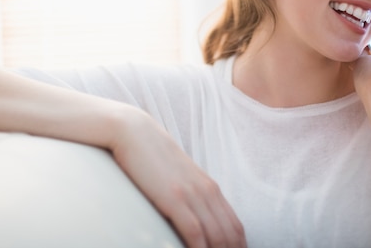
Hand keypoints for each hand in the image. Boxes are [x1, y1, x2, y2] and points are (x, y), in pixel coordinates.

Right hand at [110, 110, 246, 247]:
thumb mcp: (177, 178)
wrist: (134, 132)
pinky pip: (195, 234)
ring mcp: (192, 195)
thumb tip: (192, 218)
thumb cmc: (151, 157)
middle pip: (232, 236)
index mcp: (210, 188)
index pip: (236, 227)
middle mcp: (207, 191)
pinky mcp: (175, 198)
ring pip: (218, 238)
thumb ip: (189, 196)